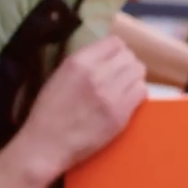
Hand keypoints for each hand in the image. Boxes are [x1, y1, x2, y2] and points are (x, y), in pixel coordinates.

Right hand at [16, 34, 146, 175]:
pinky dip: (136, 95)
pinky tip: (125, 101)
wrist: (46, 145)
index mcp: (79, 61)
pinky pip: (142, 92)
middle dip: (126, 65)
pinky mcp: (120, 114)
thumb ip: (84, 62)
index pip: (115, 42)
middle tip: (120, 77)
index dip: (117, 51)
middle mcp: (97, 74)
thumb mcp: (60, 75)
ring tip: (123, 88)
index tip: (113, 60)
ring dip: (133, 79)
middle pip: (130, 57)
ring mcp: (111, 94)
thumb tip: (106, 55)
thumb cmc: (48, 112)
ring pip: (138, 72)